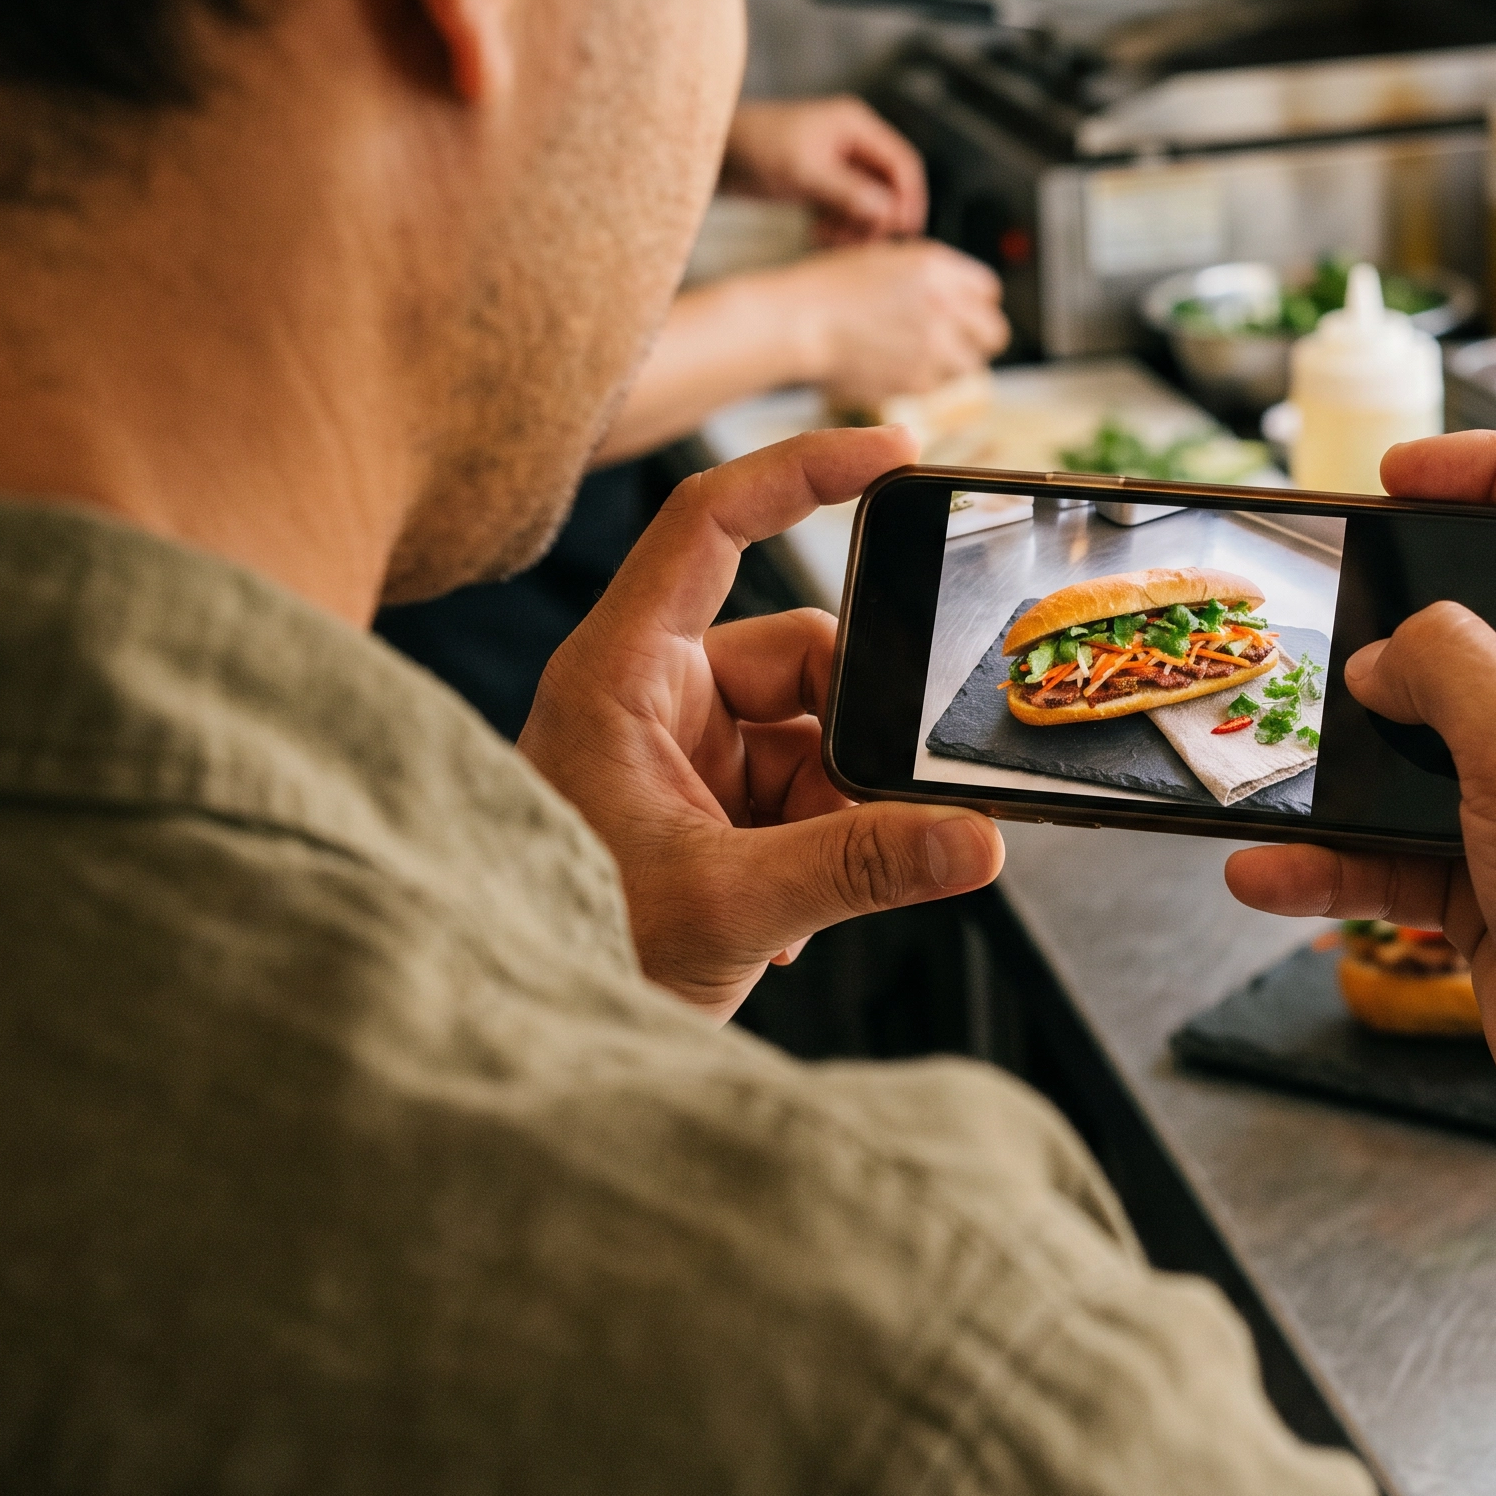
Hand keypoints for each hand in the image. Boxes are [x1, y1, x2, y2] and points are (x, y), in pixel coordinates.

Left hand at [519, 428, 1004, 1021]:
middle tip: (883, 805)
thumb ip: (860, 867)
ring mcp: (677, 753)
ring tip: (818, 890)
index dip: (803, 470)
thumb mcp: (726, 908)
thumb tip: (977, 839)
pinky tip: (799, 915)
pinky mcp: (701, 808)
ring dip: (839, 809)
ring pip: (812, 735)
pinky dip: (820, 846)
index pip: (710, 523)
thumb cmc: (564, 951)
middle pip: (799, 656)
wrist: (519, 1042)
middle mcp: (647, 696)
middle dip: (853, 738)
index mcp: (619, 674)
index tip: (897, 453)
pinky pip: (799, 793)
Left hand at [724, 97, 925, 244]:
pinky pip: (845, 209)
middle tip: (857, 242)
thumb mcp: (805, 172)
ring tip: (829, 240)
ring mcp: (837, 163)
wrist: (712, 152)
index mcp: (856, 126)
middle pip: (888, 186)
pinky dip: (838, 226)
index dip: (909, 197)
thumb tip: (888, 211)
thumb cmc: (755, 148)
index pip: (902, 162)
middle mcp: (852, 142)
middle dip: (877, 217)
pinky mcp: (821, 182)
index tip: (903, 230)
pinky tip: (817, 235)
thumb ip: (849, 192)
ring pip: (867, 202)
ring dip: (856, 226)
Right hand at [781, 240, 1008, 402]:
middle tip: (952, 343)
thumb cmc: (829, 289)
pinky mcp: (919, 380)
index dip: (974, 305)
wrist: (798, 321)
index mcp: (937, 267)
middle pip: (993, 332)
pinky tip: (893, 366)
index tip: (962, 315)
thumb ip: (931, 278)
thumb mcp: (887, 260)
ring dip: (952, 363)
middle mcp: (944, 304)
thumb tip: (961, 299)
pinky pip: (938, 386)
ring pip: (971, 364)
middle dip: (976, 339)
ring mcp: (935, 344)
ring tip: (917, 356)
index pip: (988, 292)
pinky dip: (923, 381)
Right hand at [1224, 432, 1495, 1166]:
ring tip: (1282, 757)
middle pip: (1490, 624)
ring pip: (1429, 744)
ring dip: (1352, 757)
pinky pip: (1399, 846)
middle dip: (1402, 624)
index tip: (1406, 471)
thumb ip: (1450, 673)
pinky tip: (1271, 870)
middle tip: (1330, 609)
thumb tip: (1386, 657)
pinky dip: (1335, 858)